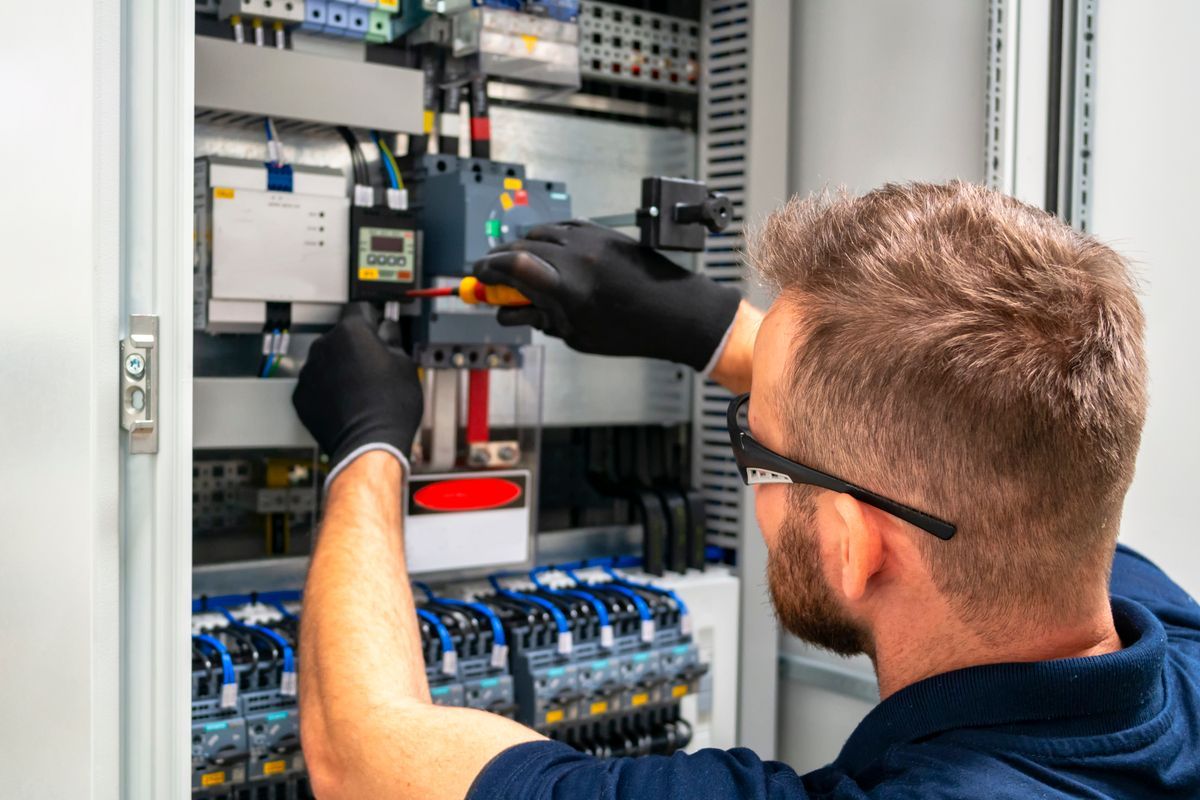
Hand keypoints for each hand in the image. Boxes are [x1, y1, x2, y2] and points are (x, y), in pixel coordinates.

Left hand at [293, 302, 423, 488]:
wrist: (369, 444)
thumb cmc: (389, 408)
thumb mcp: (405, 364)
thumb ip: (393, 339)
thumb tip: (387, 331)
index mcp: (352, 331)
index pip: (360, 308)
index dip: (373, 318)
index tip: (378, 326)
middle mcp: (325, 346)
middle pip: (341, 336)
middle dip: (356, 346)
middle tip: (376, 366)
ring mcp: (309, 371)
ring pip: (326, 360)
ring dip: (339, 368)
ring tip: (361, 388)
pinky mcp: (301, 396)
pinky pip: (315, 384)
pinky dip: (327, 390)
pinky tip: (347, 402)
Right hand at [472, 220, 741, 370]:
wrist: (676, 311)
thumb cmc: (631, 332)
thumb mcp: (577, 335)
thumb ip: (539, 318)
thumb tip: (509, 310)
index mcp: (568, 289)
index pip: (511, 266)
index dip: (487, 270)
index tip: (478, 278)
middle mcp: (576, 258)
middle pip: (519, 247)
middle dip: (499, 261)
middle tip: (491, 276)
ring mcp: (590, 240)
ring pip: (539, 233)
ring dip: (521, 247)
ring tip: (519, 266)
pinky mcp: (602, 232)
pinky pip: (563, 226)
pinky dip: (547, 238)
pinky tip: (546, 252)